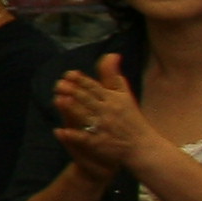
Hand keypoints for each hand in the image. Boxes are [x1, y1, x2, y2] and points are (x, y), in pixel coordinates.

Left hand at [48, 55, 151, 179]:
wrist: (143, 146)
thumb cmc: (131, 119)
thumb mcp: (124, 95)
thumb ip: (113, 76)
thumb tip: (112, 54)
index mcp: (114, 99)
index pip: (95, 87)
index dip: (82, 81)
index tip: (68, 74)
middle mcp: (108, 112)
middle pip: (89, 100)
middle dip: (74, 91)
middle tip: (58, 85)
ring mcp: (104, 128)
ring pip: (86, 117)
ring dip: (73, 108)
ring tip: (59, 100)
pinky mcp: (100, 144)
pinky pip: (85, 138)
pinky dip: (73, 135)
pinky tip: (61, 131)